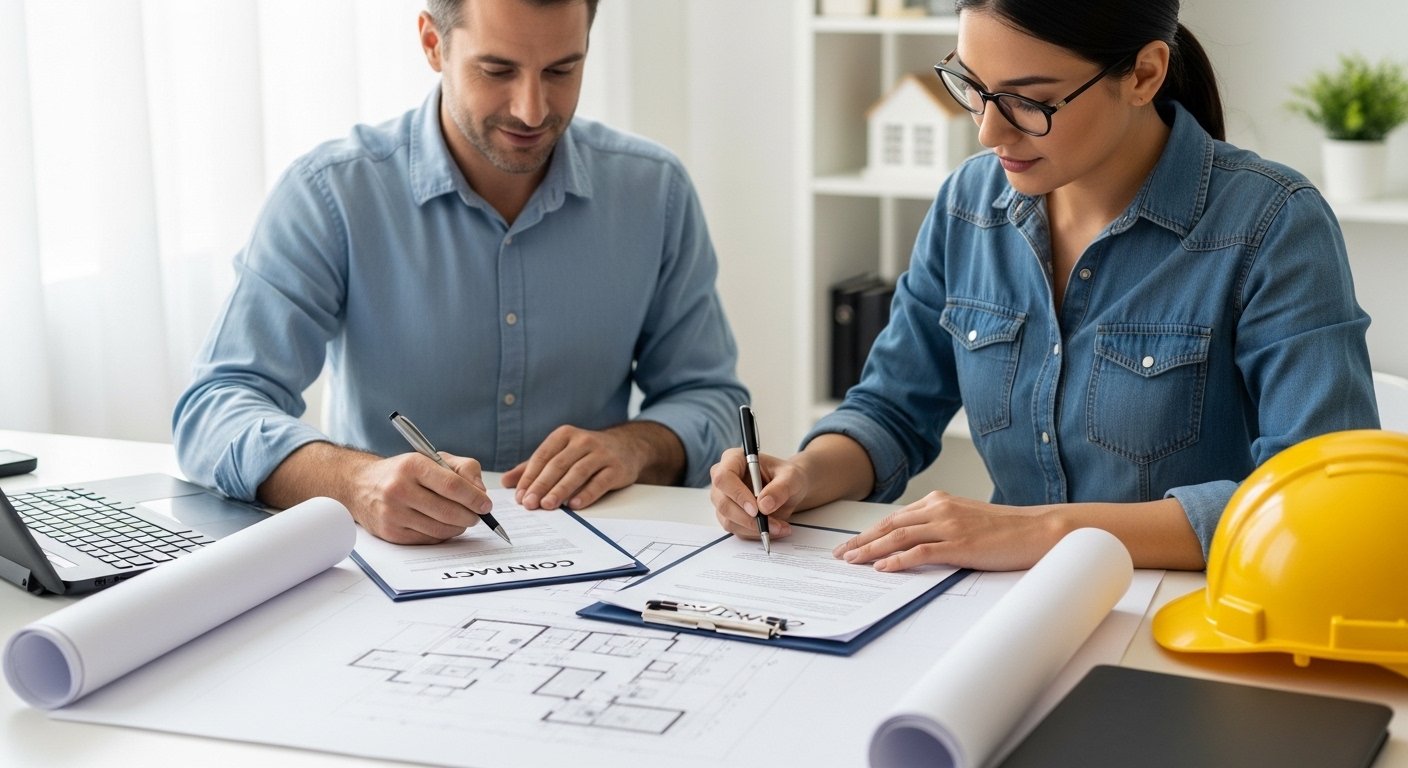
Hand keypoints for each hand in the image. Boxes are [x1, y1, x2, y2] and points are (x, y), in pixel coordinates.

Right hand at [349, 452, 492, 544]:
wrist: (360, 485)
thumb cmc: (403, 471)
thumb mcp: (432, 458)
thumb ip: (464, 469)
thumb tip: (481, 493)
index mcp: (413, 465)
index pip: (451, 485)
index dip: (474, 498)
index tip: (486, 504)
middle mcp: (399, 489)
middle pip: (447, 511)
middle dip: (470, 516)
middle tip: (477, 515)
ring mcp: (393, 513)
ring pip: (439, 529)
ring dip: (458, 527)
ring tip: (462, 520)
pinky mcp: (390, 532)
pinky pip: (428, 539)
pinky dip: (442, 535)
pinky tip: (444, 526)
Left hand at [503, 424, 652, 509]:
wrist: (627, 446)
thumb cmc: (587, 453)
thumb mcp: (560, 453)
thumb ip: (533, 467)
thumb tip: (505, 482)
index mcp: (564, 435)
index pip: (542, 456)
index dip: (529, 477)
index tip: (519, 496)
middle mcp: (583, 441)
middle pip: (558, 465)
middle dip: (541, 485)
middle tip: (529, 504)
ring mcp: (601, 453)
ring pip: (577, 473)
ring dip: (560, 490)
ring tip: (547, 505)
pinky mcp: (617, 468)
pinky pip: (599, 482)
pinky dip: (586, 494)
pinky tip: (574, 505)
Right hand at [709, 448, 801, 540]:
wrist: (789, 489)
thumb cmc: (787, 477)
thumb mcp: (792, 477)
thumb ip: (780, 488)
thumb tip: (764, 505)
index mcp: (733, 460)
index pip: (724, 477)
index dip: (737, 494)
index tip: (756, 509)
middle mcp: (723, 479)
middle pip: (723, 503)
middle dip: (748, 518)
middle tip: (772, 524)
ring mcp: (723, 499)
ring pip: (729, 520)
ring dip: (755, 528)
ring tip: (780, 527)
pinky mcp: (729, 516)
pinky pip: (737, 530)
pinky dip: (756, 533)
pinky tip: (774, 529)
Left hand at [832, 491, 1062, 571]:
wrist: (1038, 530)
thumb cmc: (1006, 530)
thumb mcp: (967, 520)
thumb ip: (941, 525)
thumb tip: (916, 543)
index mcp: (940, 501)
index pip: (895, 517)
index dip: (870, 531)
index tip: (851, 543)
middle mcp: (940, 508)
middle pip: (889, 525)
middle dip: (861, 540)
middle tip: (840, 554)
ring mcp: (949, 525)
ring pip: (899, 537)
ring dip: (871, 550)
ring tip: (852, 561)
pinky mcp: (959, 544)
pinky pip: (920, 551)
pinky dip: (897, 560)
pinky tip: (881, 568)